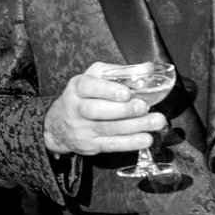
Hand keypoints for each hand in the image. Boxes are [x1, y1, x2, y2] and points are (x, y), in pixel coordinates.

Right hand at [43, 62, 167, 156]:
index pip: (89, 87)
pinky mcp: (90, 145)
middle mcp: (76, 108)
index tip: (126, 92)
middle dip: (123, 110)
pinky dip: (131, 142)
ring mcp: (82, 129)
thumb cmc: (83, 97)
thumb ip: (117, 73)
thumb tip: (147, 69)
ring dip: (134, 126)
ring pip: (108, 129)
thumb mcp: (93, 78)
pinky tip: (146, 138)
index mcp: (78, 87)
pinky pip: (112, 145)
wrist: (59, 125)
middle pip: (97, 110)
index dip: (108, 90)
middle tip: (143, 107)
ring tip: (155, 121)